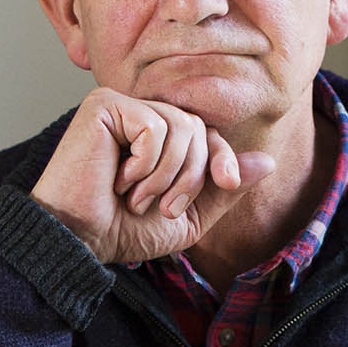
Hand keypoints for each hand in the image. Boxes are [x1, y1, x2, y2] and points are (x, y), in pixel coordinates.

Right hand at [31, 88, 273, 264]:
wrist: (81, 241)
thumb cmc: (124, 231)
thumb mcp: (188, 217)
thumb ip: (224, 189)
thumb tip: (266, 163)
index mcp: (158, 136)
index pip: (207, 133)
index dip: (222, 156)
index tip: (225, 181)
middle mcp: (140, 114)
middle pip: (198, 129)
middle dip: (189, 176)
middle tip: (159, 206)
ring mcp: (121, 106)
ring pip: (180, 125)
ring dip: (166, 175)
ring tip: (135, 197)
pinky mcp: (104, 105)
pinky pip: (154, 126)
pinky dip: (145, 163)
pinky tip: (118, 179)